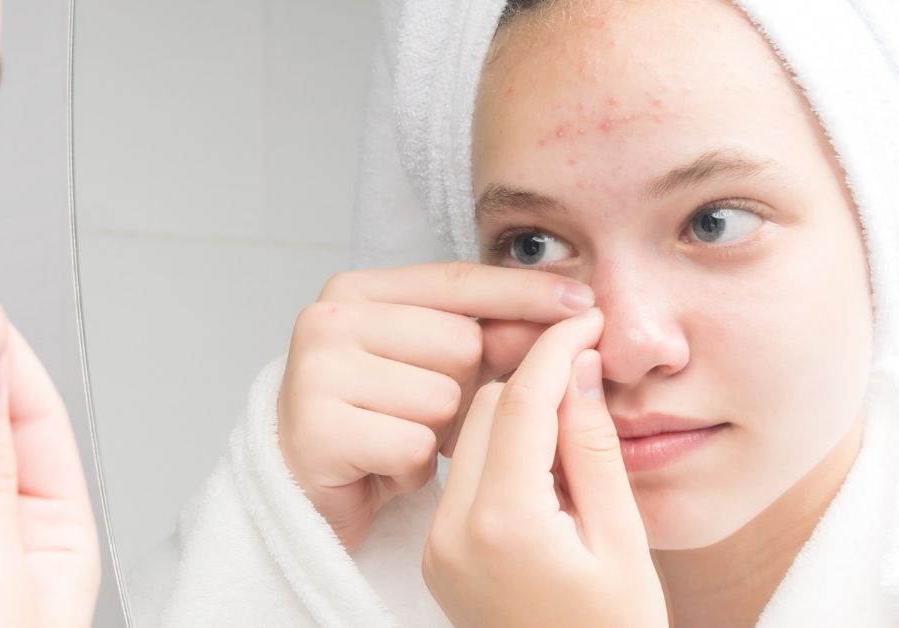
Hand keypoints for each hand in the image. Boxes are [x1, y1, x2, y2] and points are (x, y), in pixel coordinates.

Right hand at [278, 262, 595, 549]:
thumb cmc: (383, 420)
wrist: (314, 492)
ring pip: (441, 398)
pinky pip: (413, 445)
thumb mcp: (441, 368)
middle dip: (461, 388)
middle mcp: (327, 319)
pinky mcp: (315, 428)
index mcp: (355, 289)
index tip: (584, 301)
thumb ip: (497, 335)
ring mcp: (314, 371)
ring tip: (398, 440)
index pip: (458, 280)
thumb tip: (573, 311)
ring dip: (436, 434)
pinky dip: (411, 469)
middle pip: (460, 343)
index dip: (524, 293)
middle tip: (419, 414)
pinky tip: (383, 469)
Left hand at [422, 309, 666, 627]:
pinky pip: (463, 476)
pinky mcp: (439, 555)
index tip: (583, 319)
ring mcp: (440, 545)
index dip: (553, 349)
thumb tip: (577, 369)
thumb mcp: (622, 542)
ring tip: (572, 425)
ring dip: (514, 416)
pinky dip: (499, 453)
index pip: (518, 402)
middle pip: (482, 411)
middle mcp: (453, 530)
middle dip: (532, 381)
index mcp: (503, 523)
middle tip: (585, 369)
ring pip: (468, 438)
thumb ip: (592, 450)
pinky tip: (545, 465)